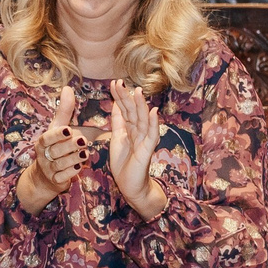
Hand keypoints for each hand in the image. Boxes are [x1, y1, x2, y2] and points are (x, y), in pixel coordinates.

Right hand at [16, 87, 82, 213]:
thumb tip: (67, 88)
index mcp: (43, 141)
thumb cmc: (54, 147)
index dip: (58, 134)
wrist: (44, 176)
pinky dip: (71, 173)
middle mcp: (43, 155)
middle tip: (83, 141)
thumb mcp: (57, 129)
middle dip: (69, 146)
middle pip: (55, 151)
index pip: (48, 137)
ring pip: (60, 165)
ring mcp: (48, 169)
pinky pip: (62, 178)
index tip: (69, 130)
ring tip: (85, 154)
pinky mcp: (55, 181)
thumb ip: (64, 111)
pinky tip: (80, 168)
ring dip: (73, 159)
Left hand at [106, 81, 169, 219]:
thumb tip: (116, 104)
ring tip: (137, 92)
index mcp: (130, 128)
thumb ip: (117, 122)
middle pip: (132, 111)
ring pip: (142, 119)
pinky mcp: (148, 150)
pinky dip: (152, 123)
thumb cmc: (124, 163)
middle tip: (120, 82)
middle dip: (126, 97)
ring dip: (140, 105)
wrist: (131, 185)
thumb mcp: (117, 138)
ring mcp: (144, 139)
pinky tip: (152, 112)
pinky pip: (151, 135)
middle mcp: (139, 131)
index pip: (124, 109)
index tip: (114, 83)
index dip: (119, 97)